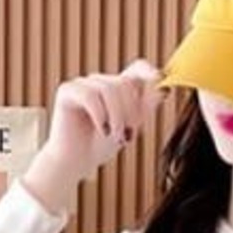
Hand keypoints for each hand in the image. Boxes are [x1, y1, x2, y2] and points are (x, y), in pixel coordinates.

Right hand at [40, 57, 168, 184]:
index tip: (160, 79)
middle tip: (127, 134)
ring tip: (114, 136)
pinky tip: (100, 130)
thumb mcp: (131, 126)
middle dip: (131, 111)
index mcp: (116, 89)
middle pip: (125, 83)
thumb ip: (146, 107)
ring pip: (109, 89)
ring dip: (116, 117)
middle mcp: (100, 82)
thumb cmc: (99, 146)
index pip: (136, 69)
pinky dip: (100, 115)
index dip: (149, 71)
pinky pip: (90, 95)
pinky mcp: (67, 91)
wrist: (75, 163)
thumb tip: (165, 88)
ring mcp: (83, 84)